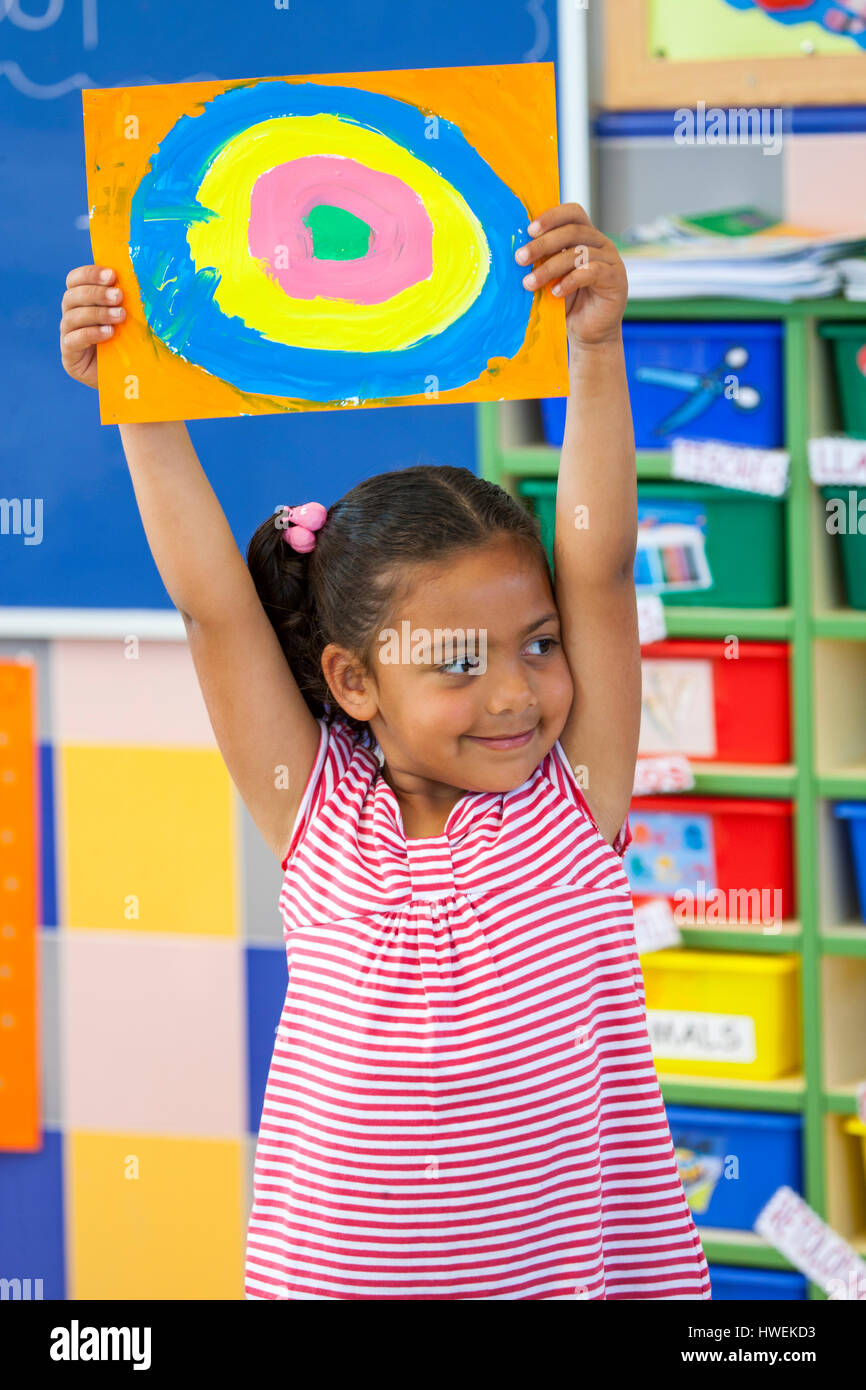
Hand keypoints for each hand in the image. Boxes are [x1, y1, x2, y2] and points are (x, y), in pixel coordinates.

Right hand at [60, 265, 125, 389]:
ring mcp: (68, 335)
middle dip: (97, 293)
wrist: (129, 380)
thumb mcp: (131, 320)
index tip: (112, 275)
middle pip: (72, 296)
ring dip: (97, 313)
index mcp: (83, 301)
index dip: (90, 274)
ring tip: (120, 316)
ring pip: (72, 316)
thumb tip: (141, 279)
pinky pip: (73, 340)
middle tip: (119, 296)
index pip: (75, 280)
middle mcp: (72, 315)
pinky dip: (91, 333)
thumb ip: (128, 301)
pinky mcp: (70, 356)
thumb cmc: (132, 345)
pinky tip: (109, 333)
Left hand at [514, 203, 627, 347]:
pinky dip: (570, 280)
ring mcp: (611, 259)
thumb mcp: (552, 278)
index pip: (572, 213)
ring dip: (550, 267)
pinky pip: (592, 271)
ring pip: (579, 253)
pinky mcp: (616, 278)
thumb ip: (544, 261)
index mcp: (585, 236)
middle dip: (543, 244)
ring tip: (530, 283)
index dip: (552, 217)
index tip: (529, 230)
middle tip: (520, 258)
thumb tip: (518, 251)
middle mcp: (600, 243)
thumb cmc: (569, 303)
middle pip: (572, 231)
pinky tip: (556, 293)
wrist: (590, 333)